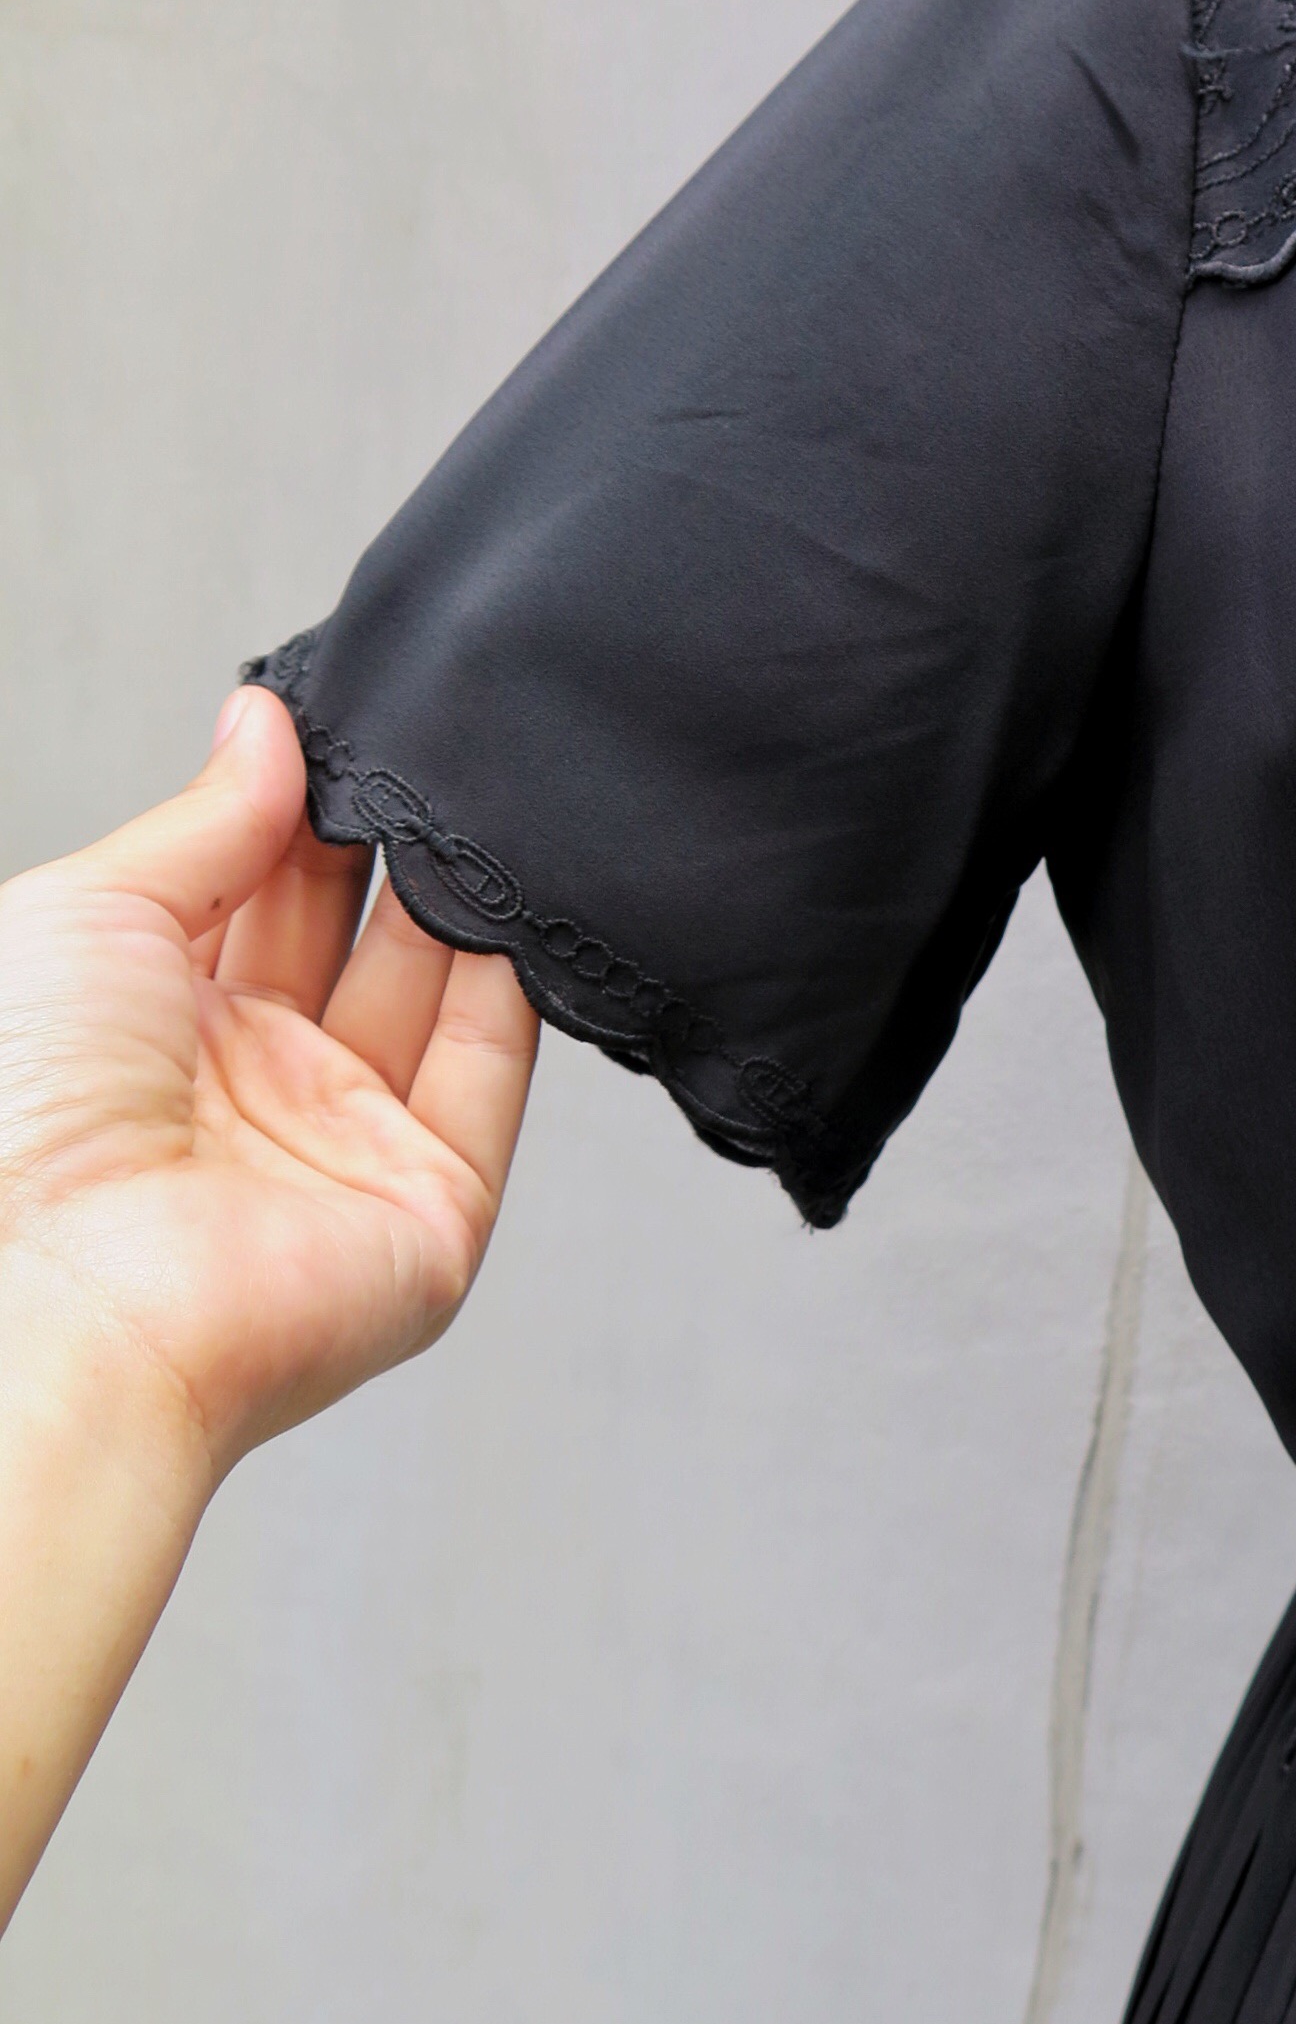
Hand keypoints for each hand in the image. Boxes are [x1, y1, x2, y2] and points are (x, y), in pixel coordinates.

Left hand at [0, 685, 538, 1924]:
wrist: (65, 1301)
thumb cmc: (21, 1125)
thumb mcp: (87, 914)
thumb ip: (204, 822)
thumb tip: (265, 722)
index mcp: (150, 1024)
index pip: (259, 890)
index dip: (301, 805)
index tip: (346, 722)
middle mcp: (252, 1088)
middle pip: (354, 933)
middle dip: (387, 840)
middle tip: (421, 750)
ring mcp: (346, 1147)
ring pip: (435, 991)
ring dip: (458, 895)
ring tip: (474, 804)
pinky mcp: (432, 1205)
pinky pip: (493, 1073)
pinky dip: (519, 982)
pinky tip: (518, 895)